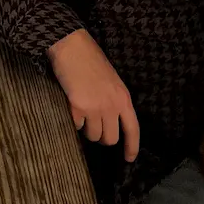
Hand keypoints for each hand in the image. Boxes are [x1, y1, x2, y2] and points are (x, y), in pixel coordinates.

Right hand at [48, 29, 139, 160]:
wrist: (70, 44)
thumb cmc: (90, 58)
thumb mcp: (111, 80)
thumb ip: (114, 101)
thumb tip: (110, 121)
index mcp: (123, 97)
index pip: (133, 129)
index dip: (132, 147)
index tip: (128, 158)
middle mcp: (112, 106)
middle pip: (110, 139)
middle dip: (101, 136)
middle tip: (94, 125)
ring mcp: (95, 107)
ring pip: (93, 136)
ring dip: (86, 129)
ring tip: (81, 112)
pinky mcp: (77, 107)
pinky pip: (76, 126)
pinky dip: (73, 120)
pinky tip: (71, 105)